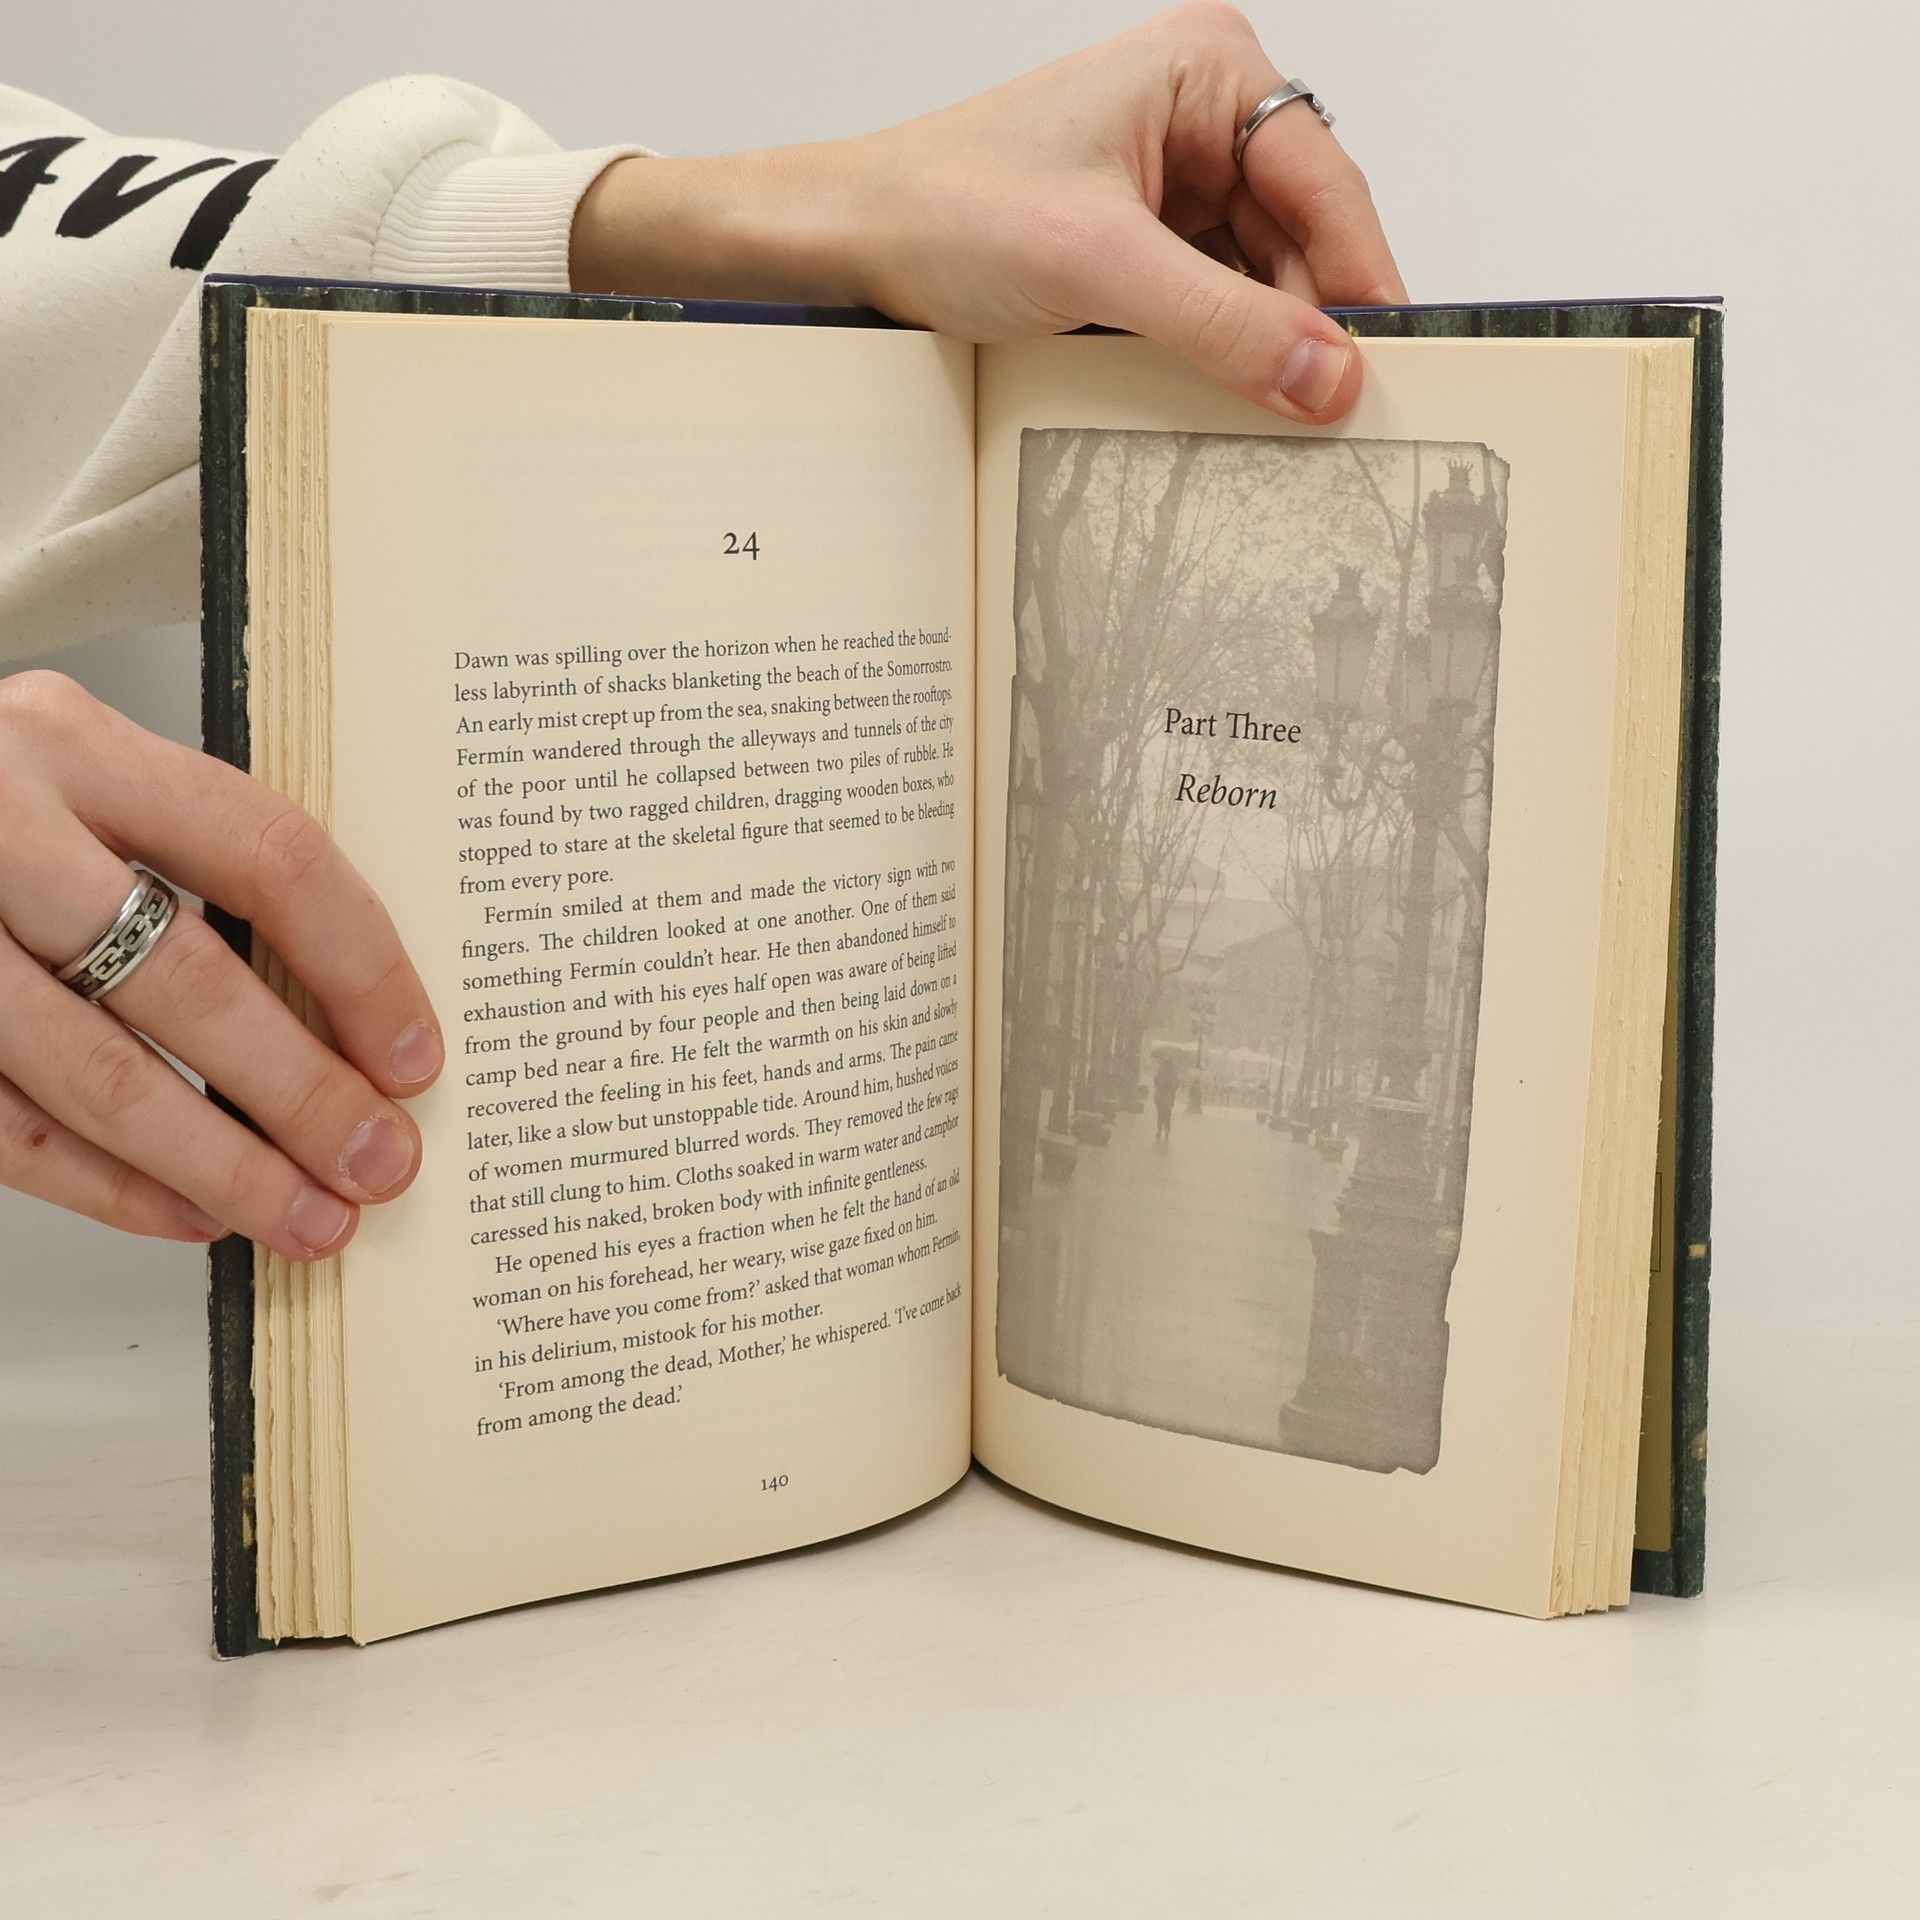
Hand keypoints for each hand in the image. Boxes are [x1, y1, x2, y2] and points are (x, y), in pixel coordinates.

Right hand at [0, 672, 441, 1256]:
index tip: (413, 1057)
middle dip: (303, 1093)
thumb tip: (343, 1020)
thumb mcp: (79, 784)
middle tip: (378, 1162)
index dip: (360, 970)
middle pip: (186, 980)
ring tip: (304, 1216)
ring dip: (219, 1166)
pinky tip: (189, 1211)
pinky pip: (8, 1130)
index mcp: (75, 746)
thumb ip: (188, 866)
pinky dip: (109, 1187)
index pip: (268, 857)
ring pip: (95, 1074)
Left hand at [572, 4, 1404, 423]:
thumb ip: (1222, 325)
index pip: (1325, 181)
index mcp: (1206, 70)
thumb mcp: (1098, 269)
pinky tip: (1222, 397)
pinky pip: (1213, 301)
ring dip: (1263, 347)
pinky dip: (1221, 352)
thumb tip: (1326, 375)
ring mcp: (1173, 179)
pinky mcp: (1142, 240)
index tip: (1384, 366)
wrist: (849, 240)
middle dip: (1310, 323)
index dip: (1360, 281)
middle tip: (1332, 416)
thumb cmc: (943, 207)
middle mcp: (1200, 115)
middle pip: (1302, 236)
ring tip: (1273, 417)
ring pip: (1261, 278)